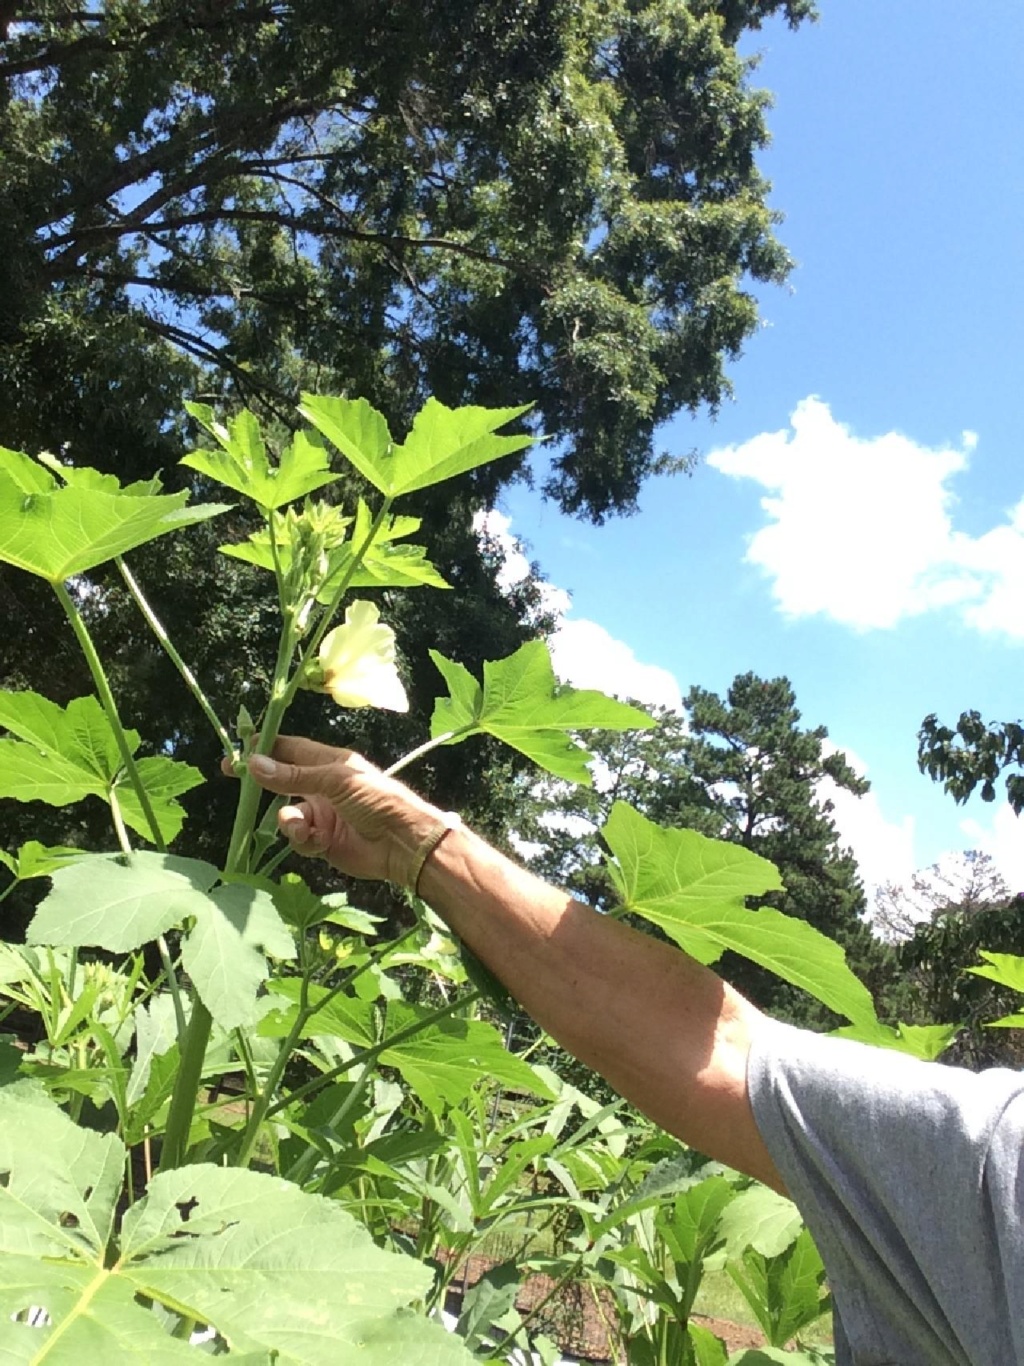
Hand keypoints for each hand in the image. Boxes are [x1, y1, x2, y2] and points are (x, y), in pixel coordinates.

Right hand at [233, 736, 444, 883]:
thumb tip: (254, 764)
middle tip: (234, 778)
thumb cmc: (376, 799)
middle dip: (260, 783)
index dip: (264, 748)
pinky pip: (299, 839)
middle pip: (281, 781)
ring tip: (303, 827)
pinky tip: (318, 841)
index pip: (289, 749)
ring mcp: (321, 814)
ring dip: (290, 821)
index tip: (237, 749)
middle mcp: (322, 786)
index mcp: (328, 762)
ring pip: (287, 815)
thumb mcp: (334, 781)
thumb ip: (293, 775)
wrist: (402, 842)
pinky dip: (304, 839)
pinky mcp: (322, 841)